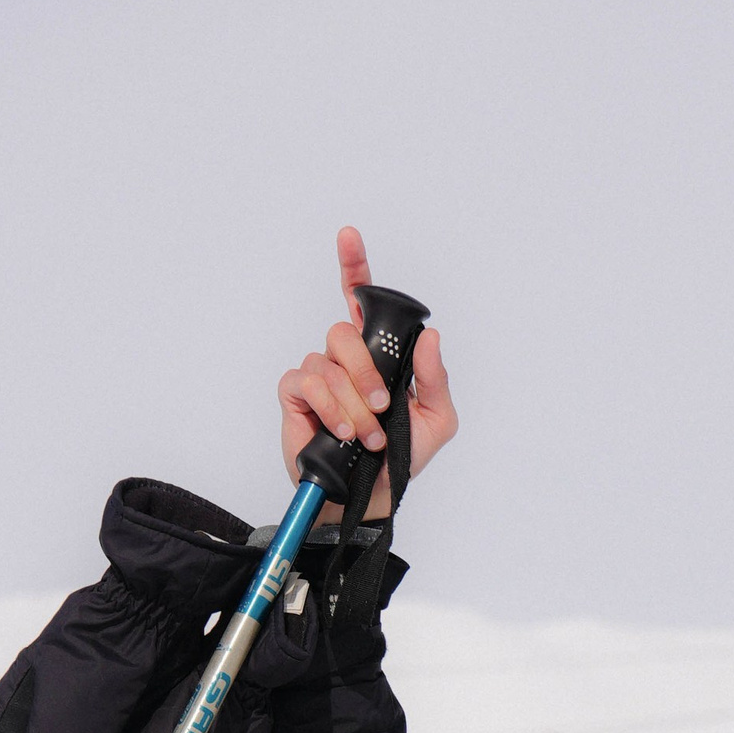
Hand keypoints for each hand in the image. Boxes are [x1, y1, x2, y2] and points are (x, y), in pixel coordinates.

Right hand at [276, 225, 456, 522]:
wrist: (370, 496)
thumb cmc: (401, 458)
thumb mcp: (437, 420)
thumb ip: (436, 379)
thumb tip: (432, 338)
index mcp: (375, 354)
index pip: (359, 300)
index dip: (353, 265)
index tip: (349, 235)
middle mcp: (343, 358)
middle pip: (343, 331)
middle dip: (366, 372)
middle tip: (382, 408)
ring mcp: (317, 374)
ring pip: (328, 361)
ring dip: (353, 403)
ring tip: (367, 435)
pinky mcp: (296, 395)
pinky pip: (307, 382)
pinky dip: (331, 408)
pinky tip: (342, 431)